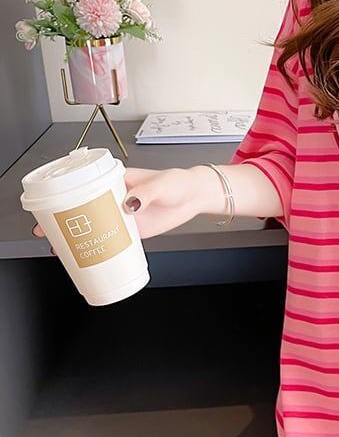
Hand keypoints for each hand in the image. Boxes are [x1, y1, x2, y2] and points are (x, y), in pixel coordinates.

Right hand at [30, 166, 206, 245]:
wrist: (195, 197)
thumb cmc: (179, 183)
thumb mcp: (161, 184)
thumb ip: (146, 192)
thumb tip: (130, 204)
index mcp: (116, 181)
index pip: (83, 185)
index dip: (62, 195)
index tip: (48, 205)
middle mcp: (114, 197)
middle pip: (81, 208)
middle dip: (61, 219)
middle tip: (45, 231)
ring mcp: (122, 215)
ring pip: (93, 226)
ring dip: (76, 236)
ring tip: (59, 247)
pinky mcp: (133, 230)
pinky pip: (111, 240)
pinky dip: (98, 248)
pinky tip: (88, 256)